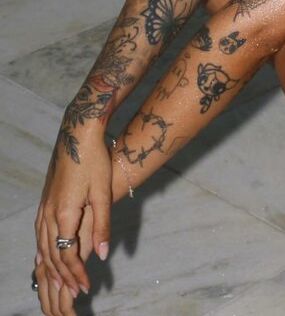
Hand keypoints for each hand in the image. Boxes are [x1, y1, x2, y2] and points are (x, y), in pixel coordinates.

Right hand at [33, 128, 111, 313]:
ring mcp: (44, 207)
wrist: (78, 134)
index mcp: (64, 214)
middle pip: (52, 254)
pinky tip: (43, 257)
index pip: (67, 254)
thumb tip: (102, 255)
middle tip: (74, 294)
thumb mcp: (102, 193)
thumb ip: (102, 226)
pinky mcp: (45, 201)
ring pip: (43, 246)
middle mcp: (49, 214)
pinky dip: (43, 250)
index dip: (76, 273)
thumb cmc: (94, 160)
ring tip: (60, 282)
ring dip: (51, 266)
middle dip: (63, 276)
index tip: (86, 287)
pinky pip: (40, 234)